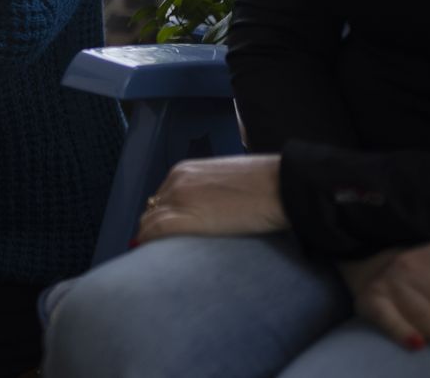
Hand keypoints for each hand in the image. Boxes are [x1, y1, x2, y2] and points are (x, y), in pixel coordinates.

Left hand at [136, 155, 287, 243]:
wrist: (280, 186)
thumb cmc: (265, 184)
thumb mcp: (226, 180)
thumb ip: (209, 191)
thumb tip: (208, 209)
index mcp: (185, 171)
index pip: (162, 197)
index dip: (161, 216)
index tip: (163, 233)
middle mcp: (176, 181)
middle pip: (152, 209)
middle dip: (153, 228)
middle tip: (158, 248)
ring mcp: (179, 199)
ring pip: (149, 221)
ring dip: (150, 238)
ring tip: (153, 258)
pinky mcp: (186, 217)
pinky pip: (156, 231)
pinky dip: (149, 243)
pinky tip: (152, 256)